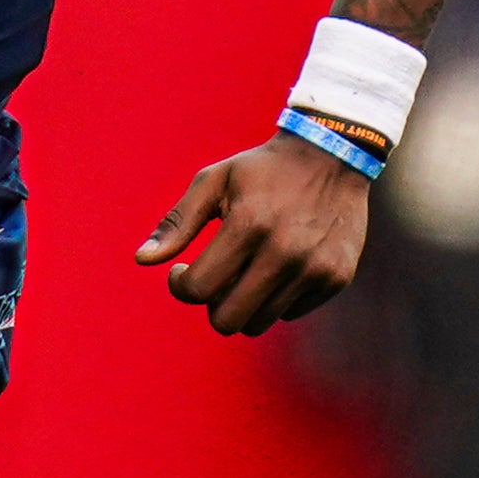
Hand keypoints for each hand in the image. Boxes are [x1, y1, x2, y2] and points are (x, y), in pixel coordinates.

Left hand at [135, 132, 370, 336]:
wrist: (334, 154)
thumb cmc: (262, 169)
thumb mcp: (214, 181)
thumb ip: (178, 222)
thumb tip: (142, 260)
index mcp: (249, 224)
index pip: (198, 289)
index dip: (179, 285)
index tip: (181, 271)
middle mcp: (284, 252)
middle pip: (227, 320)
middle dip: (209, 304)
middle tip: (212, 280)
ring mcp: (314, 268)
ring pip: (259, 323)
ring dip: (242, 304)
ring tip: (243, 272)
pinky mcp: (336, 278)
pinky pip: (290, 313)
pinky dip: (275, 299)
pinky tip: (277, 268)